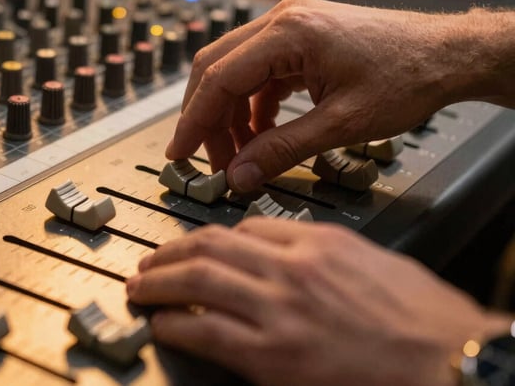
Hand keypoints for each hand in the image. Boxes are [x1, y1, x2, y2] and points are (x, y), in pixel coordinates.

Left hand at [126, 219, 511, 385]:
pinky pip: (205, 330)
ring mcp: (278, 309)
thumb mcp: (380, 266)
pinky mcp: (271, 355)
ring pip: (198, 279)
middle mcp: (292, 269)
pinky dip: (175, 324)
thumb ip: (333, 256)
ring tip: (141, 287)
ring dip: (159, 281)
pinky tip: (162, 325)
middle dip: (171, 250)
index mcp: (320, 243)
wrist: (450, 363)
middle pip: (211, 244)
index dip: (213, 237)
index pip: (248, 227)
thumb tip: (303, 256)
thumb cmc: (428, 323)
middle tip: (150, 260)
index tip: (199, 246)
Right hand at [166, 0, 501, 192]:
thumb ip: (282, 151)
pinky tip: (260, 135)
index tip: (179, 152)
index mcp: (290, 32)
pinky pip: (259, 72)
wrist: (447, 54)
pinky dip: (252, 106)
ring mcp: (290, 25)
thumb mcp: (341, 124)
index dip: (194, 121)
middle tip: (210, 161)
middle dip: (207, 119)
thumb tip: (240, 175)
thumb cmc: (408, 76)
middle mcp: (283, 19)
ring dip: (230, 115)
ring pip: (235, 71)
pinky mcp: (299, 38)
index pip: (219, 77)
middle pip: (217, 69)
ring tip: (240, 156)